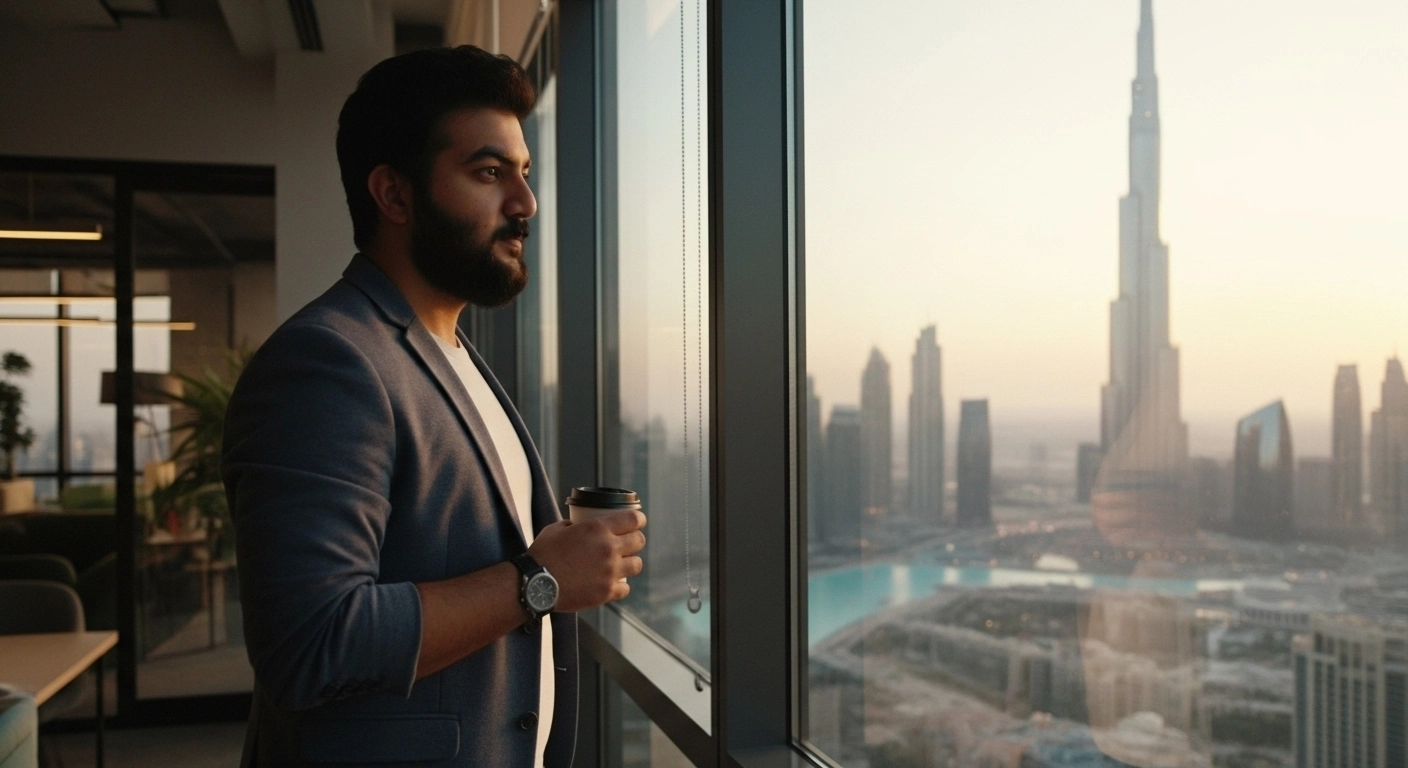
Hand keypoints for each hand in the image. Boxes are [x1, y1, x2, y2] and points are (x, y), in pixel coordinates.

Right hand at [527, 510, 645, 612]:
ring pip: (637, 564)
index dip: (639, 519)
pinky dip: (621, 585)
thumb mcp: (556, 529)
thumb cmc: (542, 554)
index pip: (633, 519)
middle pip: (639, 541)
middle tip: (628, 543)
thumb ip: (573, 525)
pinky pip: (625, 588)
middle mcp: (609, 549)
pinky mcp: (606, 592)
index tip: (638, 521)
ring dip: (630, 562)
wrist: (534, 585)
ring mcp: (610, 572)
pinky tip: (612, 583)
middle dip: (635, 540)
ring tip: (621, 564)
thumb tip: (578, 525)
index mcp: (598, 529)